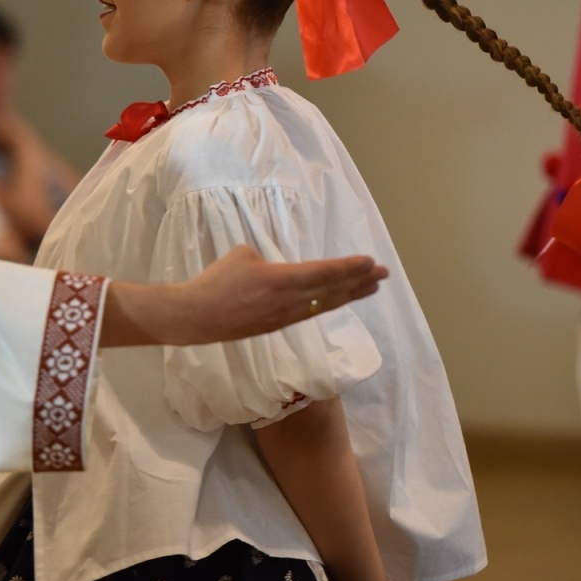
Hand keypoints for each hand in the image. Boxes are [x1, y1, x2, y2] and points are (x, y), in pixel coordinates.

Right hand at [99, 245, 386, 347]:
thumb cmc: (216, 280)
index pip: (324, 272)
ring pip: (324, 304)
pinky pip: (310, 311)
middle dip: (360, 281)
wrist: (197, 316)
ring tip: (371, 287)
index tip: (371, 262)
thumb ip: (266, 258)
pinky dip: (329, 303)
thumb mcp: (242, 255)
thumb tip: (275, 266)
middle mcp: (289, 300)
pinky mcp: (277, 325)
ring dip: (350, 294)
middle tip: (384, 274)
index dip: (349, 267)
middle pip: (332, 291)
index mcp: (281, 279)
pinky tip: (339, 299)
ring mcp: (285, 315)